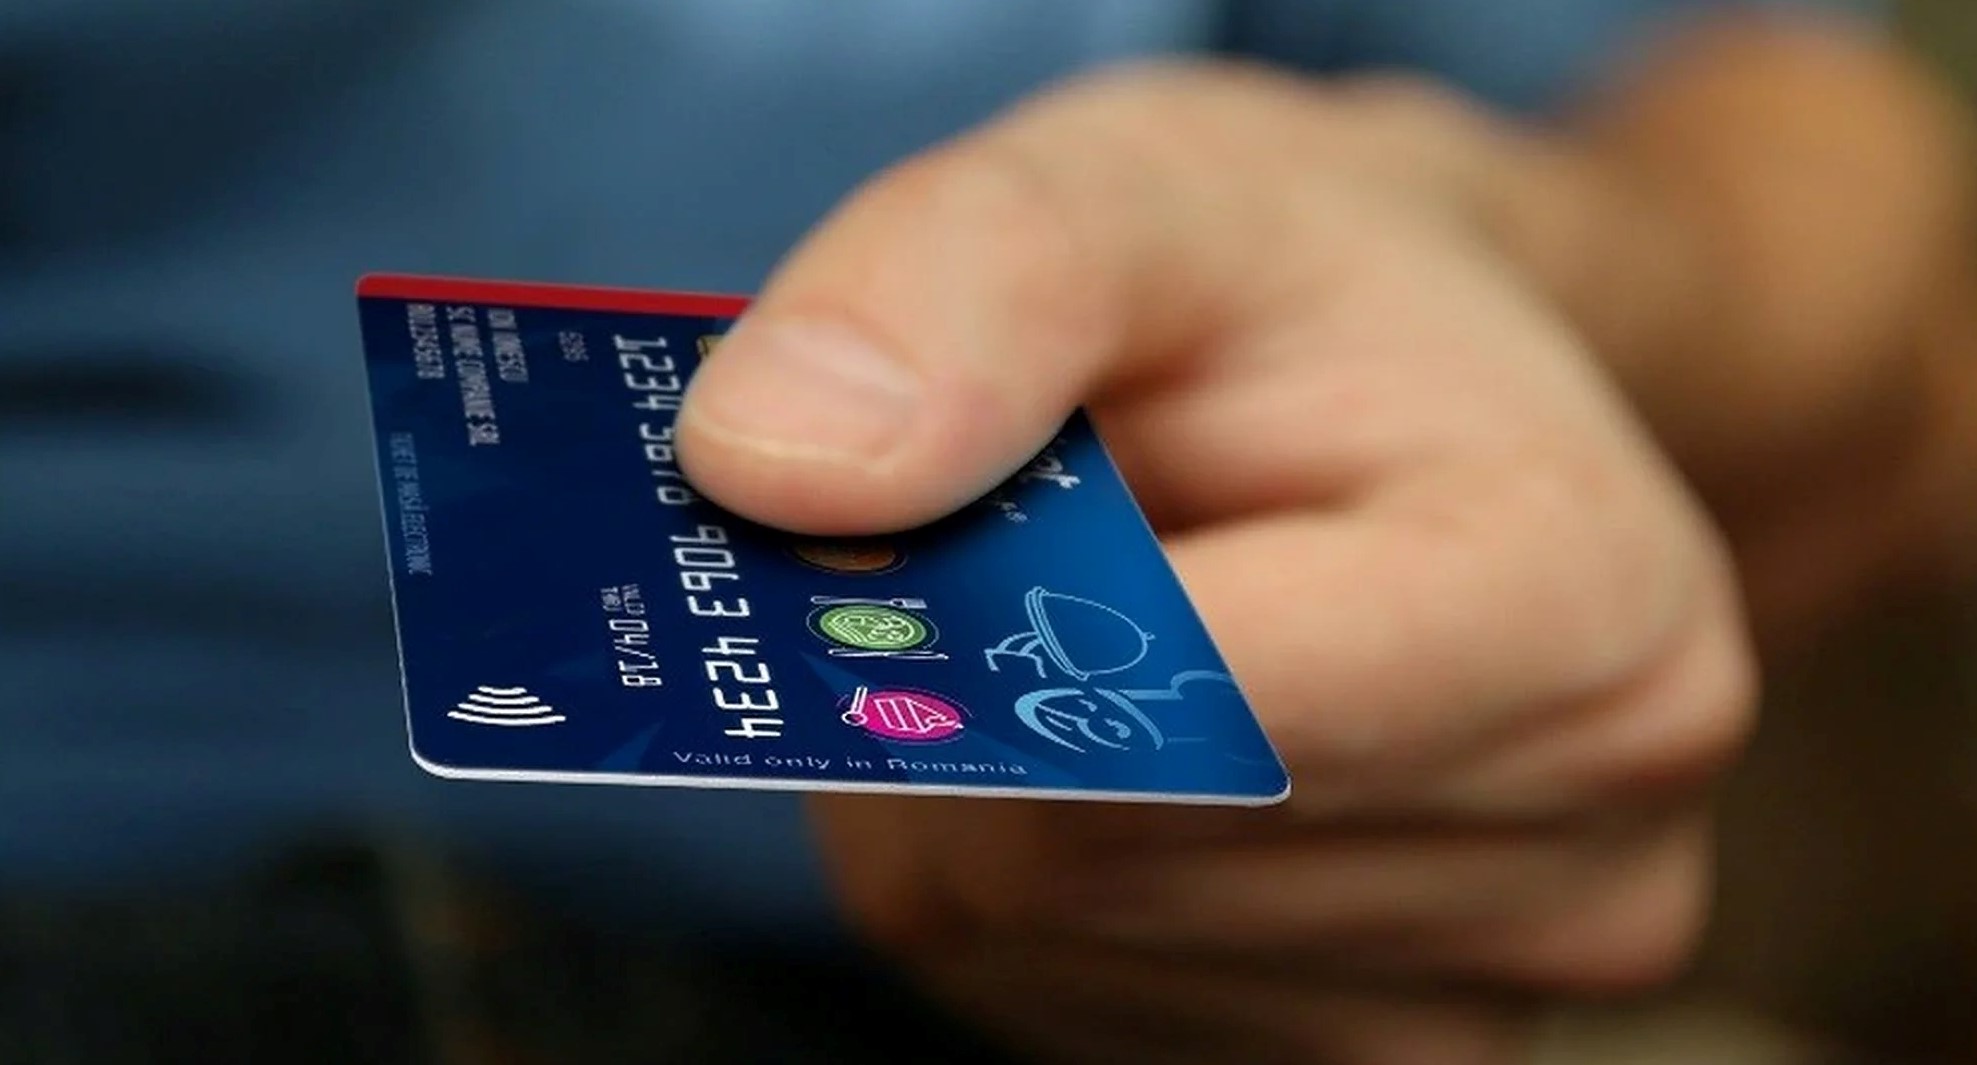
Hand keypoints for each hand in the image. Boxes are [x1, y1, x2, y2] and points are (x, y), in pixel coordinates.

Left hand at [676, 64, 1754, 1064]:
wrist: (1422, 397)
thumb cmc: (1294, 289)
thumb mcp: (1145, 185)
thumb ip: (972, 279)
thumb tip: (774, 473)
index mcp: (1588, 606)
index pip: (1183, 712)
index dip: (973, 621)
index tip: (899, 513)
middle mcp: (1591, 848)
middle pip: (1081, 855)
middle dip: (955, 692)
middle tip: (989, 542)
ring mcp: (1494, 998)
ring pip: (1042, 942)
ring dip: (973, 782)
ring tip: (1078, 629)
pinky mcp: (1384, 1060)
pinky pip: (1064, 1000)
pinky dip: (1019, 874)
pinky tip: (1108, 747)